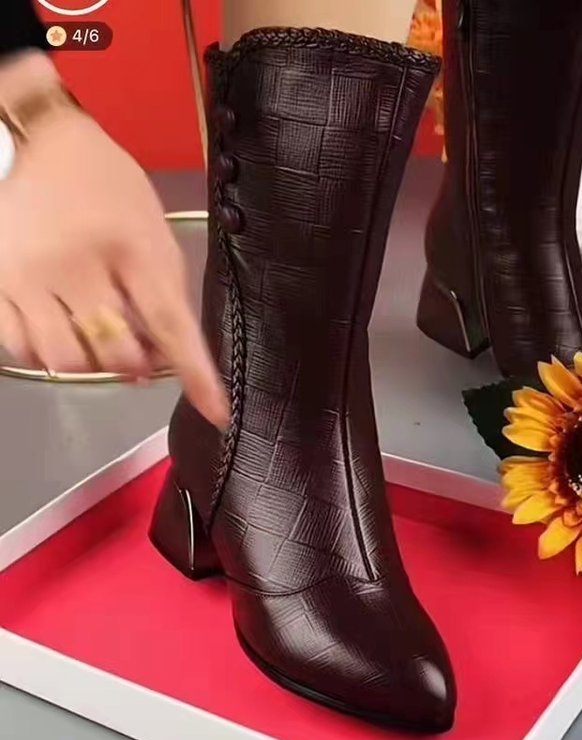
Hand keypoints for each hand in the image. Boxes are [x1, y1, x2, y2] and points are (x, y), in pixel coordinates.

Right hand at [0, 52, 227, 428]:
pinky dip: (51, 355)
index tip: (218, 411)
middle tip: (139, 346)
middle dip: (136, 362)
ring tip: (99, 337)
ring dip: (94, 363)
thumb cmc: (112, 189)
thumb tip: (158, 361)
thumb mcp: (154, 232)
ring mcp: (29, 277)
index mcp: (132, 246)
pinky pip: (24, 350)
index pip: (171, 323)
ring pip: (67, 361)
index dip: (196, 373)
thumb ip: (163, 295)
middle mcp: (78, 265)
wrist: (42, 146)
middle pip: (116, 353)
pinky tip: (64, 332)